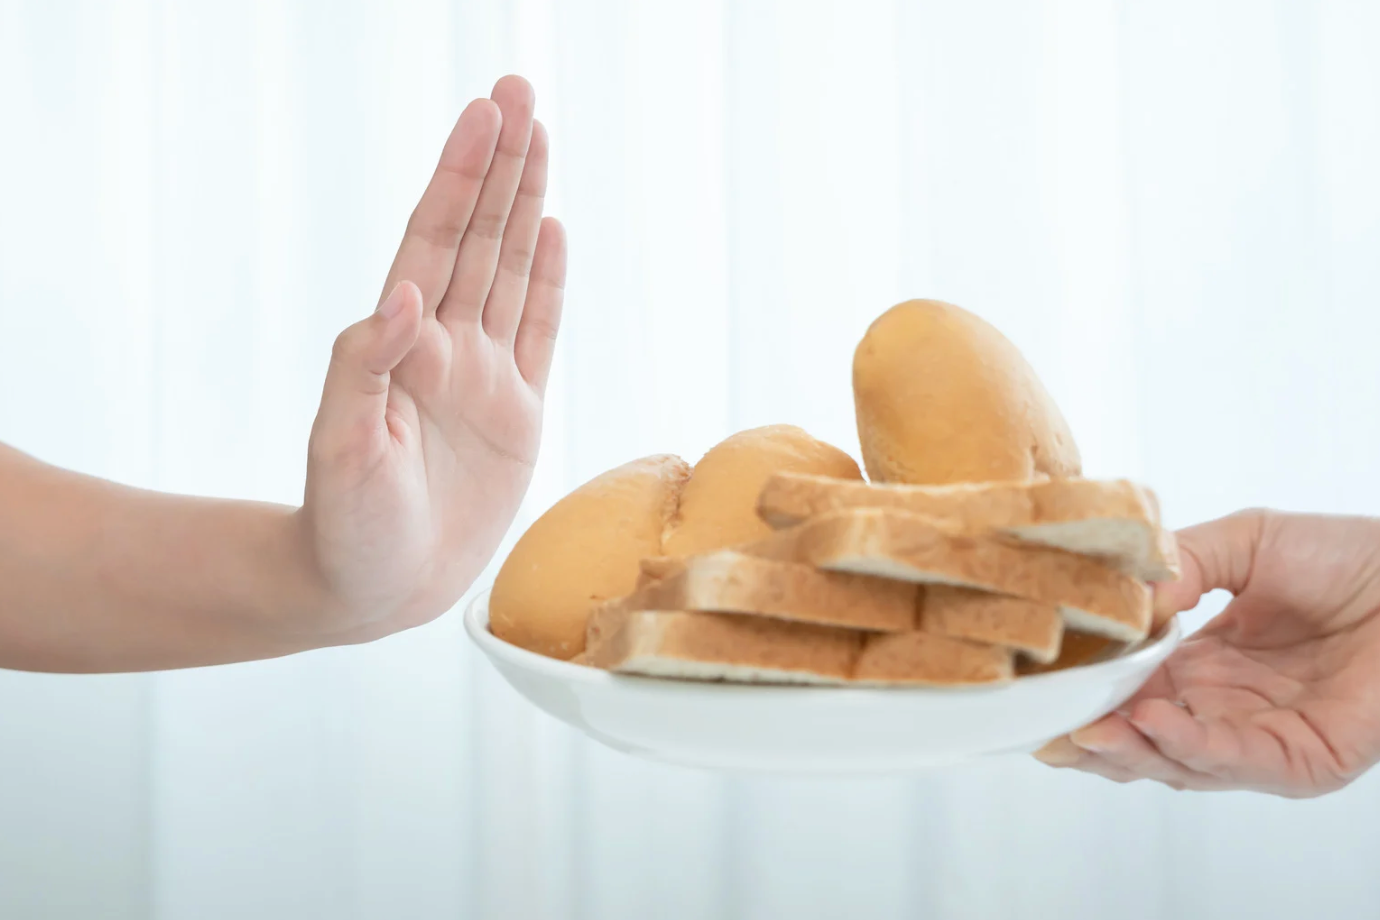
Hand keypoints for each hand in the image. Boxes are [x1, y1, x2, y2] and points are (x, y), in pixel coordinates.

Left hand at [298, 75, 565, 642]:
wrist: (371, 587)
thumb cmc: (344, 524)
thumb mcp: (342, 447)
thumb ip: (367, 367)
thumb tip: (407, 296)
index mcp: (404, 344)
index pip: (437, 239)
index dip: (462, 176)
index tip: (486, 114)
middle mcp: (446, 346)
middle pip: (479, 237)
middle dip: (500, 165)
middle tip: (520, 93)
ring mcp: (484, 376)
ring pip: (512, 271)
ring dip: (526, 205)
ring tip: (541, 139)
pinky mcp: (516, 414)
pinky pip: (540, 334)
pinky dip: (550, 283)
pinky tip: (554, 234)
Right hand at [1035, 509, 1379, 796]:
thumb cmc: (1345, 557)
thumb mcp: (1242, 543)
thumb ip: (1182, 563)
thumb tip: (1129, 597)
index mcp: (1204, 665)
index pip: (1129, 692)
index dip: (1085, 693)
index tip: (1037, 690)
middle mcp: (1224, 710)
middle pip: (1141, 740)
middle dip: (1090, 740)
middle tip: (1041, 731)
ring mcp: (1260, 741)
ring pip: (1176, 763)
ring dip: (1127, 750)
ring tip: (1082, 731)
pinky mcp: (1300, 762)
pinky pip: (1232, 761)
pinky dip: (1187, 745)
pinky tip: (1151, 721)